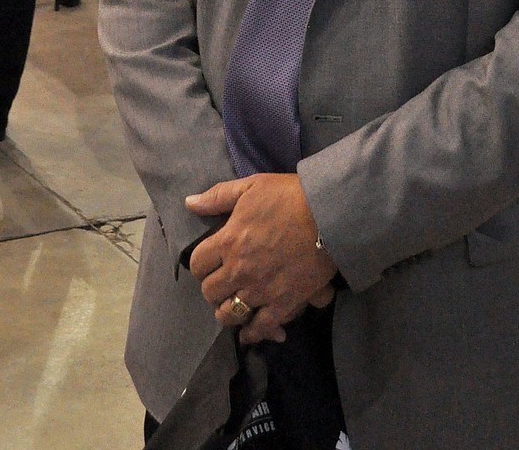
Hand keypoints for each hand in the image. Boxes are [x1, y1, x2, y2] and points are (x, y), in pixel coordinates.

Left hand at [186, 174, 336, 344]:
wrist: (330, 213)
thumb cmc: (290, 196)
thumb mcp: (252, 186)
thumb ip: (218, 196)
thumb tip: (189, 203)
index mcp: (228, 241)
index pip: (197, 264)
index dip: (201, 264)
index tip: (210, 262)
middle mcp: (238, 270)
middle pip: (210, 292)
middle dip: (213, 287)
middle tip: (223, 282)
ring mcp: (260, 290)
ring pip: (229, 314)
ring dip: (228, 310)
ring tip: (234, 304)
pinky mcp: (283, 303)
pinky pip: (260, 327)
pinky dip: (251, 333)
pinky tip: (248, 332)